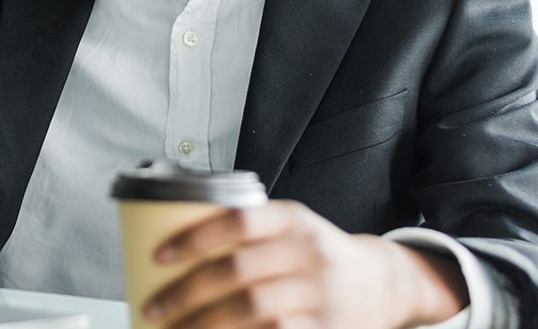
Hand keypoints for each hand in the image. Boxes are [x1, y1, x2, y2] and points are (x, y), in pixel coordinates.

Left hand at [143, 201, 466, 328]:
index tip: (158, 256)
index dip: (195, 238)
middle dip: (187, 293)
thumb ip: (247, 232)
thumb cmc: (319, 254)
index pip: (239, 221)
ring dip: (205, 324)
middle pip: (237, 272)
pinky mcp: (325, 328)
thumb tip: (173, 246)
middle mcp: (308, 253)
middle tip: (154, 306)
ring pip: (253, 310)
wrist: (383, 284)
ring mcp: (319, 294)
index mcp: (293, 220)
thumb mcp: (292, 228)